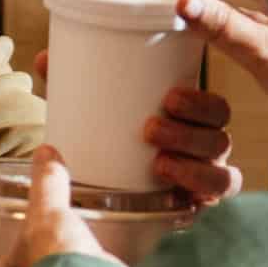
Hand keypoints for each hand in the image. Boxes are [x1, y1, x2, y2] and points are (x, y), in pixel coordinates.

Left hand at [33, 48, 241, 204]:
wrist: (97, 197)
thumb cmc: (103, 143)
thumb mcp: (89, 115)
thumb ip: (70, 87)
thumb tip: (45, 58)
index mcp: (191, 121)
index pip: (215, 109)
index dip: (200, 104)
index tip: (169, 97)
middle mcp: (205, 151)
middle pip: (219, 138)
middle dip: (189, 133)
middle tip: (151, 128)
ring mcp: (204, 181)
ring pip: (222, 174)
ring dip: (193, 166)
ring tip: (158, 163)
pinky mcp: (196, 208)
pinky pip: (213, 205)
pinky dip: (200, 197)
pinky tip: (181, 196)